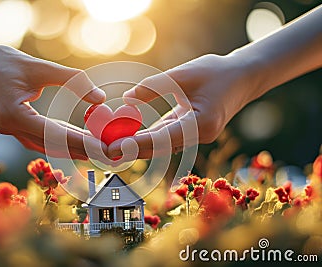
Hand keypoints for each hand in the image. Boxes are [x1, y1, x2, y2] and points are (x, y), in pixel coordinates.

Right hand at [0, 44, 106, 159]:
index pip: (54, 134)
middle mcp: (9, 128)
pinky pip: (38, 138)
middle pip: (51, 144)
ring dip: (69, 147)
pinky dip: (57, 139)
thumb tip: (101, 98)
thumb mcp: (40, 67)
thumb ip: (73, 80)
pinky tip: (73, 139)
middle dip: (79, 149)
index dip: (79, 142)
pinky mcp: (11, 127)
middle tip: (103, 153)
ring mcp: (9, 130)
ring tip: (93, 149)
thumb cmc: (4, 61)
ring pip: (45, 144)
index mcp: (13, 115)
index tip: (100, 146)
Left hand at [108, 54, 255, 158]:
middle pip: (160, 147)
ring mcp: (197, 136)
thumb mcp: (183, 75)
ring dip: (139, 146)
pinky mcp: (194, 131)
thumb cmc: (217, 72)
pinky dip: (150, 138)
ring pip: (163, 145)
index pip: (162, 138)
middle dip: (133, 150)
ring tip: (114, 147)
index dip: (136, 144)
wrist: (243, 76)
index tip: (114, 148)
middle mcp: (199, 136)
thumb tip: (127, 98)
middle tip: (107, 152)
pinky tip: (132, 138)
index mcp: (201, 123)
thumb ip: (154, 87)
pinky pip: (168, 137)